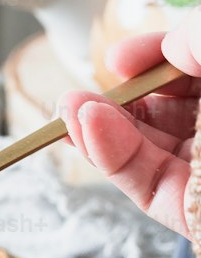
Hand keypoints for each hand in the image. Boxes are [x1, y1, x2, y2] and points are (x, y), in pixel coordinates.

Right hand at [59, 14, 200, 236]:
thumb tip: (172, 42)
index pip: (187, 69)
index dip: (154, 56)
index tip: (122, 57)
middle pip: (160, 108)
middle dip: (116, 96)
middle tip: (81, 89)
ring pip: (142, 146)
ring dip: (97, 124)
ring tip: (68, 108)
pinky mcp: (188, 214)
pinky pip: (145, 183)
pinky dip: (109, 155)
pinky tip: (85, 127)